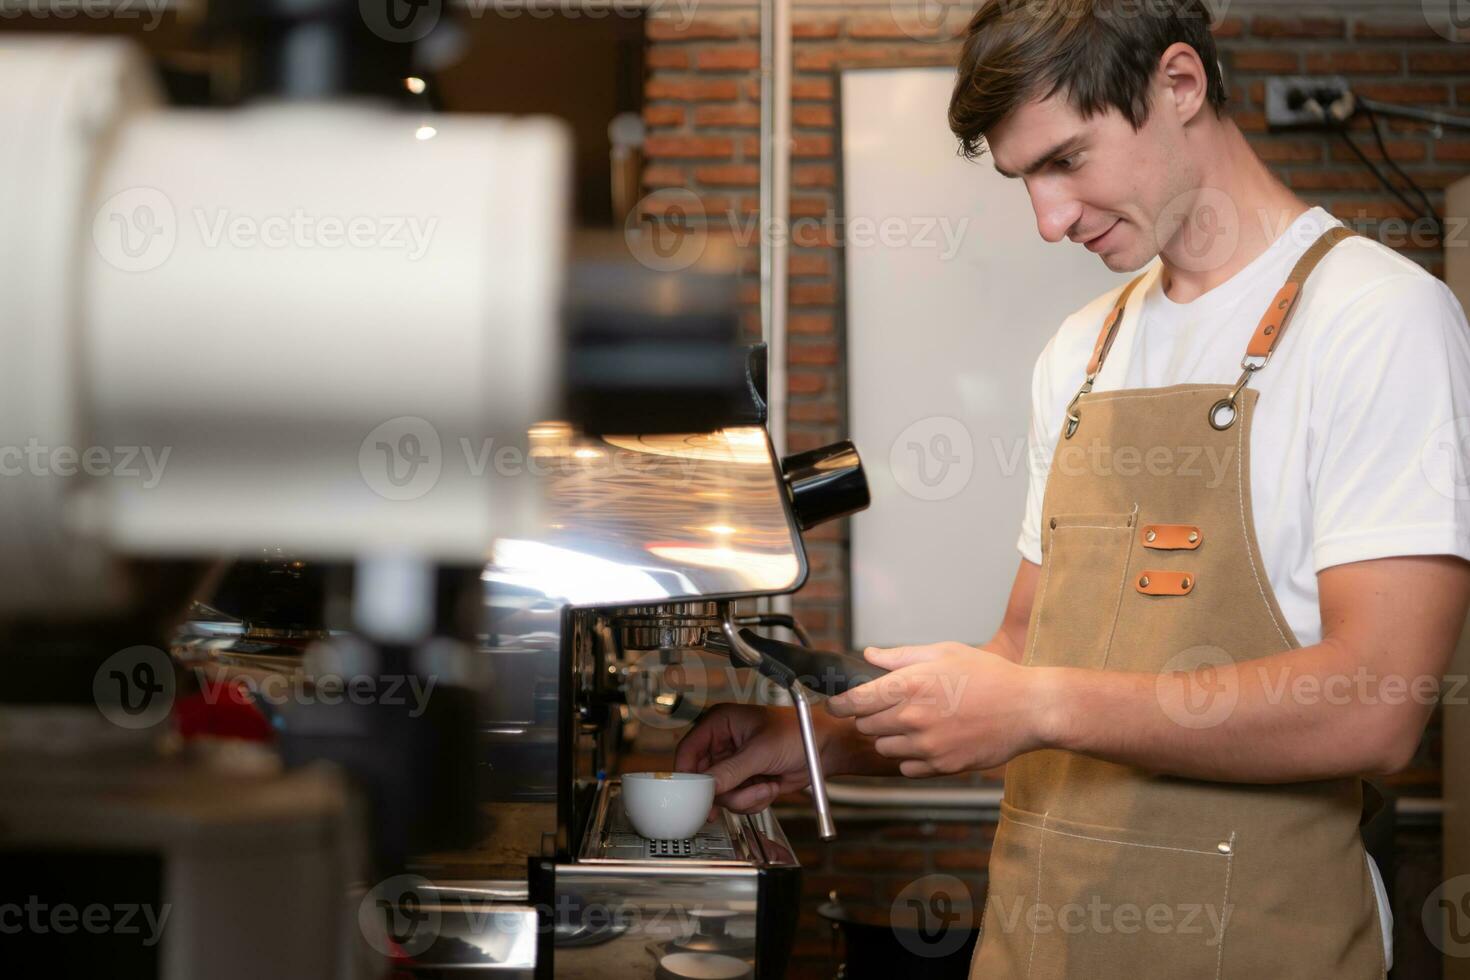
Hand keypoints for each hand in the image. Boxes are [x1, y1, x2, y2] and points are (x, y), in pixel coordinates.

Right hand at [674, 702, 858, 814]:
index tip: (695, 794)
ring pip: (721, 794)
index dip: (688, 774)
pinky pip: (737, 801)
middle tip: (741, 792)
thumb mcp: (762, 750)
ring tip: (765, 785)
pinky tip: (769, 788)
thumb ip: (732, 770)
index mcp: (720, 723)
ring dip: (744, 797)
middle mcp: (723, 743)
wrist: (824, 749)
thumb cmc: (799, 733)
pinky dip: (753, 801)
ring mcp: (734, 765)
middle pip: (703, 779)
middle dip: (725, 791)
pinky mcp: (746, 781)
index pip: (689, 750)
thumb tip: (708, 786)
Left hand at [826, 641, 1053, 776]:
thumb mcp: (944, 652)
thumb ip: (901, 656)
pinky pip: (907, 767)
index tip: (835, 704)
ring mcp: (927, 746)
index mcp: (910, 685)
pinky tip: (931, 740)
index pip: (854, 700)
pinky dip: (911, 757)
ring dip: (890, 737)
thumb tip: (870, 655)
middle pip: (865, 725)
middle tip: (890, 707)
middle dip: (870, 716)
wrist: (1028, 709)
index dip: (838, 703)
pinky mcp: (941, 766)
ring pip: (884, 748)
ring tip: (915, 723)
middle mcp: (913, 718)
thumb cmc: (990, 676)